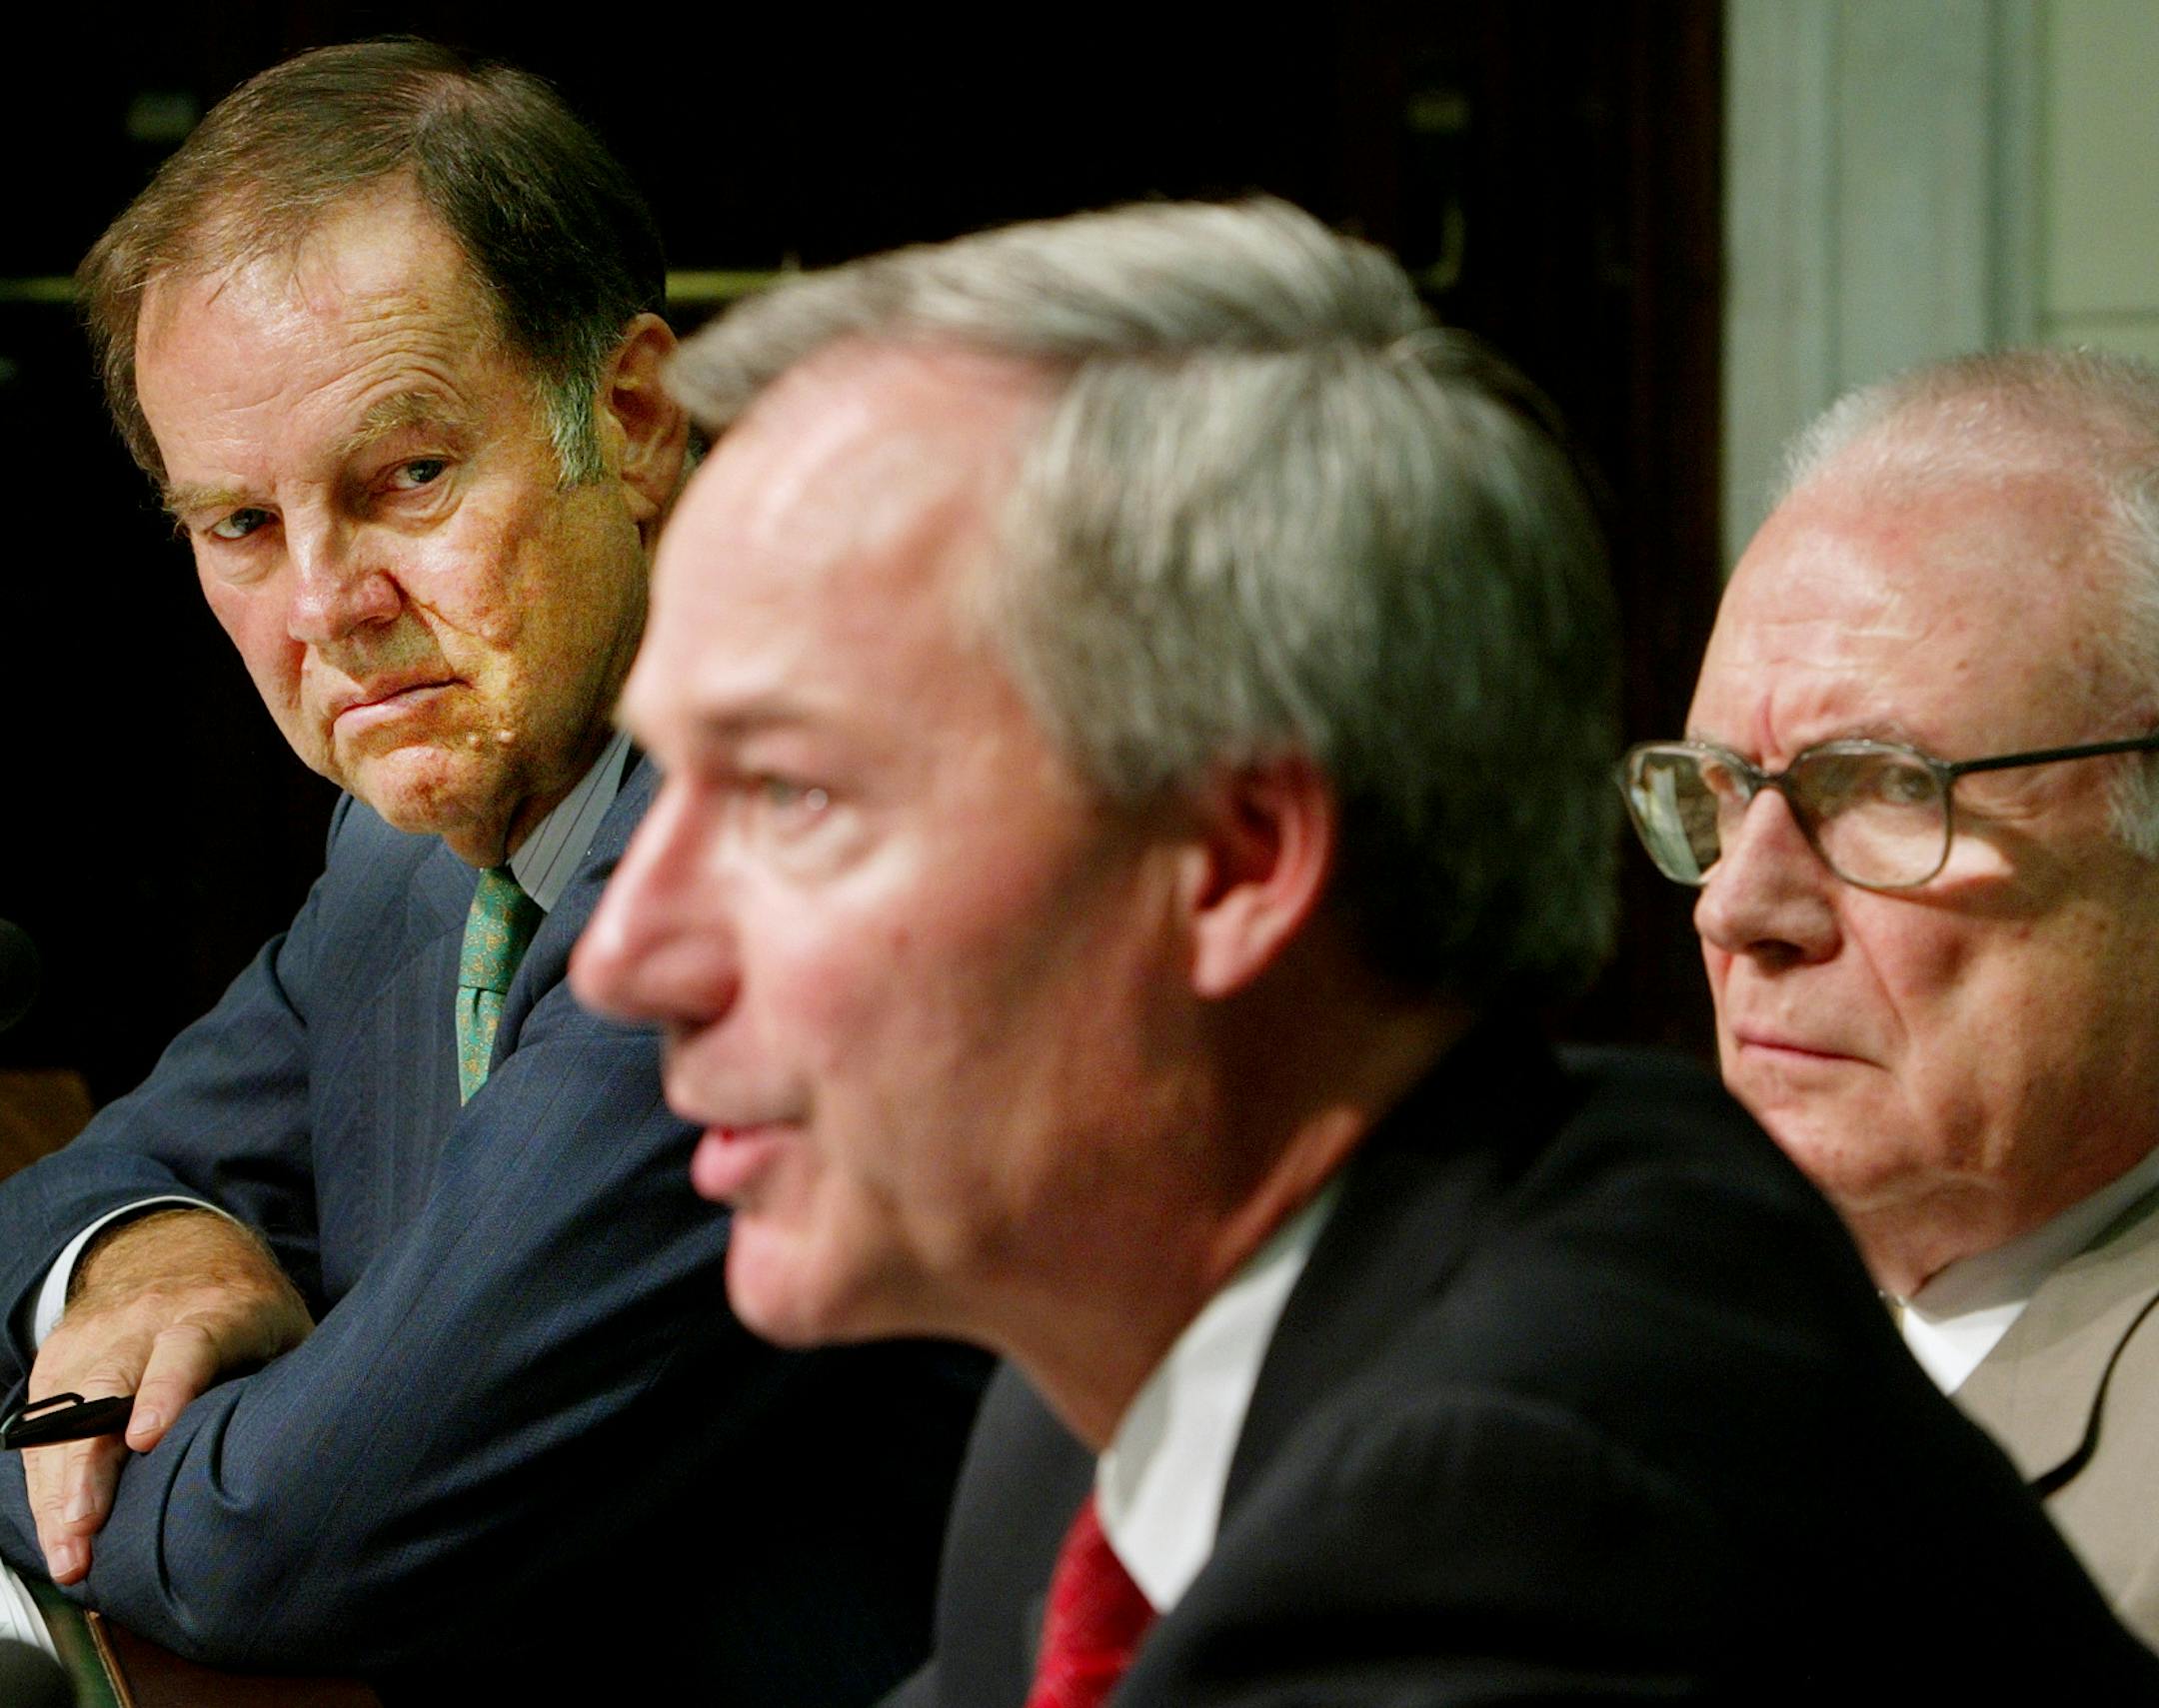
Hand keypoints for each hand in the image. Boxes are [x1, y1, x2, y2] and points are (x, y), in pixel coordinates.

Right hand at [23, 1208, 311, 1582]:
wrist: (174, 1248)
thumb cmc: (246, 1310)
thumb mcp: (287, 1331)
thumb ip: (292, 1382)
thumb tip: (312, 1459)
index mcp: (220, 1311)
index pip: (190, 1345)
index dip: (168, 1390)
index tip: (146, 1437)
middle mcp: (146, 1320)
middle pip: (106, 1389)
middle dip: (90, 1466)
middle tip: (85, 1529)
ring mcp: (96, 1339)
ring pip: (63, 1417)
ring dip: (60, 1493)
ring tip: (69, 1556)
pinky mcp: (59, 1359)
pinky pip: (42, 1427)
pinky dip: (47, 1484)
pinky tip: (59, 1532)